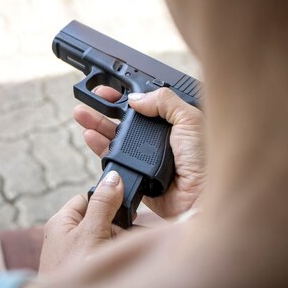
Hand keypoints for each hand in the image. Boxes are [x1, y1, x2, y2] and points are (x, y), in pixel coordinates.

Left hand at [39, 170, 124, 273]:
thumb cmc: (72, 273)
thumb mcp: (92, 232)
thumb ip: (104, 204)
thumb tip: (113, 177)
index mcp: (61, 221)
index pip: (88, 197)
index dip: (108, 200)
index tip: (127, 208)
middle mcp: (66, 235)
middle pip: (101, 218)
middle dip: (119, 227)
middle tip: (128, 237)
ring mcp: (75, 254)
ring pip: (106, 238)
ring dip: (120, 243)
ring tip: (125, 252)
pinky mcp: (83, 268)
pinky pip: (104, 255)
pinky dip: (115, 256)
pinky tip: (122, 260)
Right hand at [73, 87, 205, 218]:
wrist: (202, 197)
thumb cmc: (206, 161)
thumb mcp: (190, 120)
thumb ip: (164, 101)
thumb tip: (136, 98)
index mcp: (173, 123)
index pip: (144, 104)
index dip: (124, 96)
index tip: (108, 90)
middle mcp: (158, 139)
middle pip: (124, 120)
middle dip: (104, 109)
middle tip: (88, 101)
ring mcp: (145, 157)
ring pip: (115, 138)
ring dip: (97, 125)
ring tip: (81, 115)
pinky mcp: (135, 174)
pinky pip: (114, 159)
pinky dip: (99, 148)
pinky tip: (91, 137)